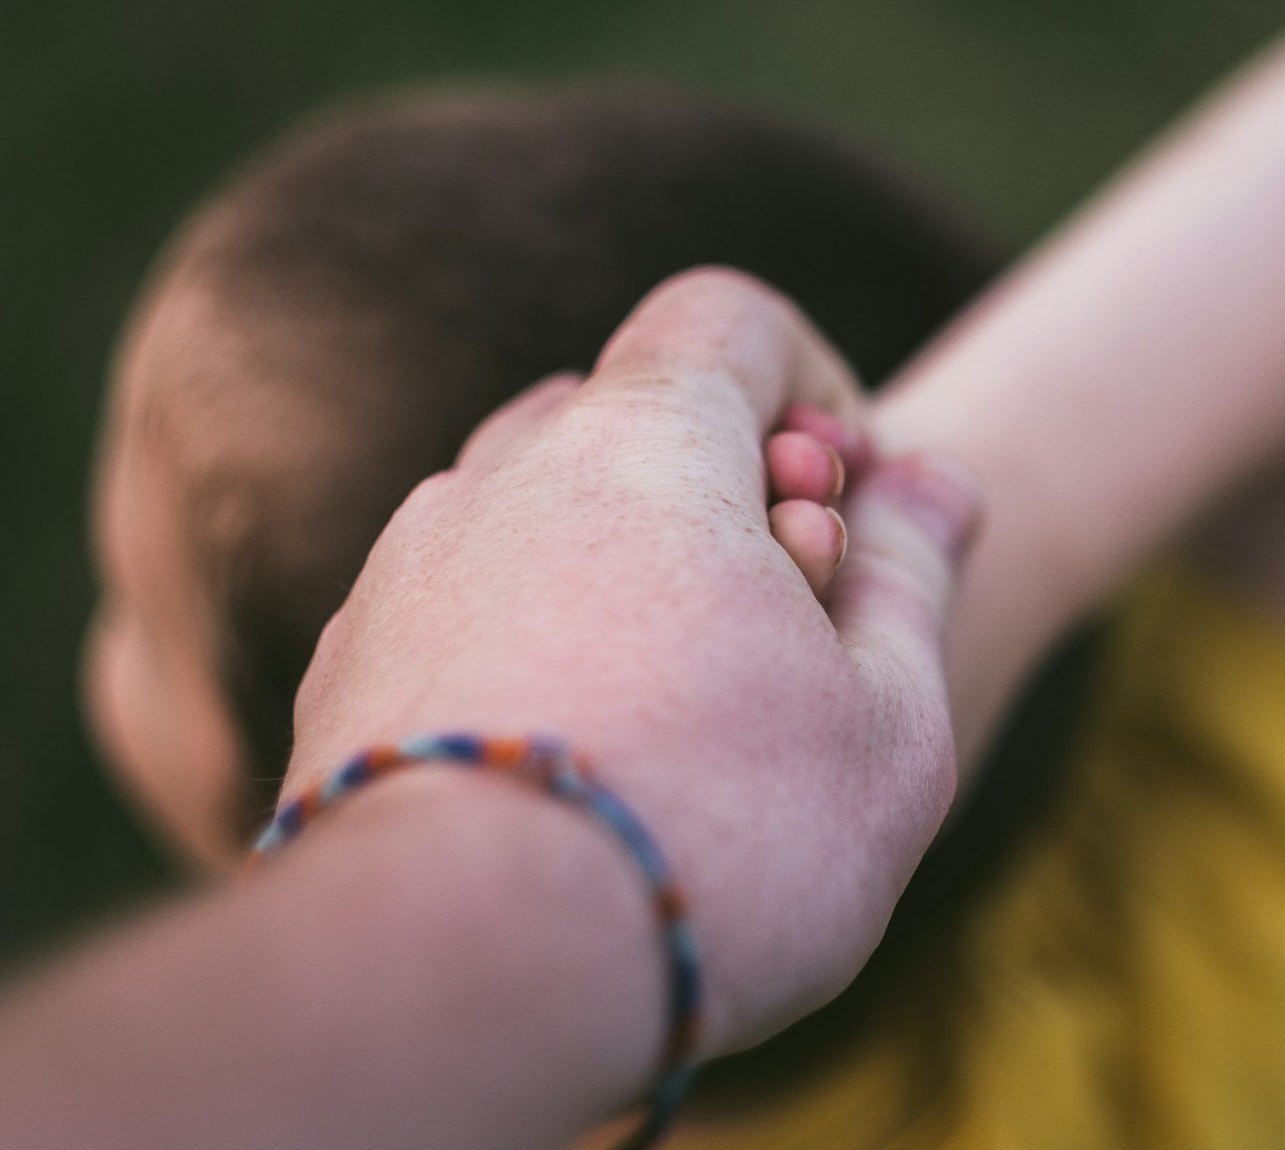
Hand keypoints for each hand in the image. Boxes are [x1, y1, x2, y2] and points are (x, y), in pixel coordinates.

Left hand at [286, 266, 981, 1055]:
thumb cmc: (721, 834)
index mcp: (643, 443)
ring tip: (681, 722)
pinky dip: (537, 650)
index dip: (812, 388)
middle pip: (635, 419)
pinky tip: (579, 775)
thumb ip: (915, 572)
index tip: (842, 511)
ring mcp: (406, 568)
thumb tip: (930, 480)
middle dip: (726, 496)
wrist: (464, 976)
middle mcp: (502, 473)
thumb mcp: (888, 714)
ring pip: (543, 516)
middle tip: (782, 628)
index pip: (727, 316)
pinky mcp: (347, 669)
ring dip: (628, 579)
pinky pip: (466, 608)